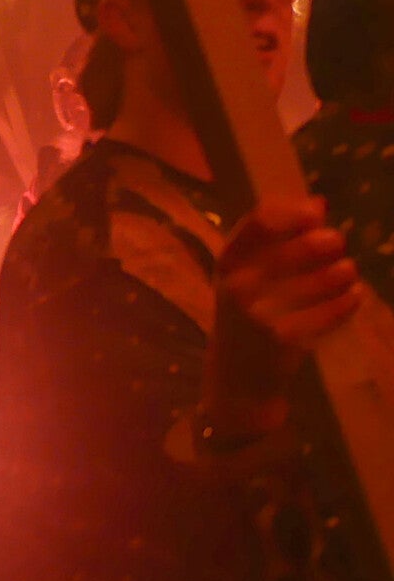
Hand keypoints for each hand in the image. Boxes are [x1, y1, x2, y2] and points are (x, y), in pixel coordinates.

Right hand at [211, 196, 363, 430]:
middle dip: (326, 242)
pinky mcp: (286, 340)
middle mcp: (238, 286)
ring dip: (342, 272)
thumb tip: (317, 203)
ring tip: (347, 271)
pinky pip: (331, 312)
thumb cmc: (245, 317)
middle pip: (297, 249)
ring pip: (320, 280)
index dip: (294, 213)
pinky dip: (348, 301)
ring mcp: (261, 315)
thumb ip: (274, 242)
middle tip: (338, 244)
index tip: (316, 214)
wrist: (237, 377)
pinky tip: (353, 296)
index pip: (261, 223)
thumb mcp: (245, 277)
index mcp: (227, 264)